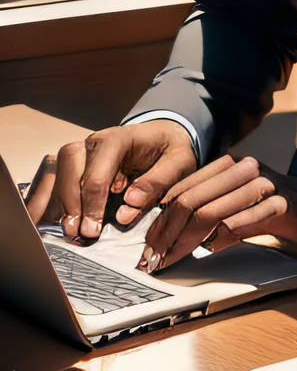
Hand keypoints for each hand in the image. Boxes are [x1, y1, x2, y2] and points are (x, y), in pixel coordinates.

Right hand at [24, 121, 197, 241]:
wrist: (162, 137)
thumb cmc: (170, 150)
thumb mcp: (179, 162)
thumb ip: (157, 182)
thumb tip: (129, 205)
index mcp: (119, 139)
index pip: (98, 172)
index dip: (92, 204)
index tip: (91, 230)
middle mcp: (93, 141)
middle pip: (69, 168)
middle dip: (69, 204)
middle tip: (74, 233)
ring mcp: (80, 150)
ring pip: (54, 171)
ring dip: (52, 201)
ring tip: (58, 229)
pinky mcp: (72, 162)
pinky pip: (49, 177)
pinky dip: (43, 197)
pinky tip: (43, 219)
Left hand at [139, 156, 296, 271]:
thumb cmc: (288, 213)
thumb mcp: (246, 205)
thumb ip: (215, 209)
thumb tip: (173, 232)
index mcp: (232, 166)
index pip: (183, 189)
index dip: (160, 219)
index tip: (148, 247)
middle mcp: (247, 169)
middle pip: (191, 199)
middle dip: (166, 233)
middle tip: (154, 259)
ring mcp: (266, 185)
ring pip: (211, 211)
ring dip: (186, 241)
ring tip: (173, 260)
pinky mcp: (285, 206)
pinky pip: (243, 222)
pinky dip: (222, 239)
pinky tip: (212, 251)